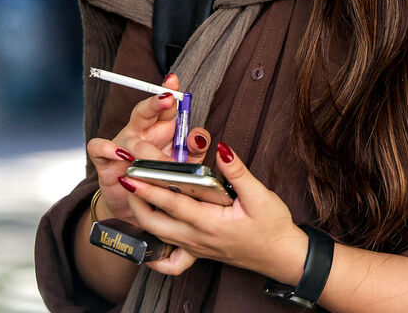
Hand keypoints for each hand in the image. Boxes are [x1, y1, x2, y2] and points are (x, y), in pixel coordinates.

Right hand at [86, 74, 212, 224]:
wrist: (137, 206)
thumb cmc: (161, 179)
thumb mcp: (184, 164)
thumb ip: (194, 149)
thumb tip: (198, 136)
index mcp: (161, 128)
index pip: (166, 107)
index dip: (170, 92)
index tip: (174, 80)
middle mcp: (140, 132)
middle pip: (145, 111)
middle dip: (156, 103)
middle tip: (168, 99)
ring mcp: (121, 144)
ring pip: (130, 137)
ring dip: (145, 149)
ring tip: (157, 160)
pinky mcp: (104, 160)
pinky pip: (99, 147)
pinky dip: (107, 149)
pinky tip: (120, 154)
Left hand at [123, 142, 307, 282]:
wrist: (281, 255)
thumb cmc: (273, 227)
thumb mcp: (260, 196)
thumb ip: (238, 172)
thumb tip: (221, 149)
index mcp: (210, 223)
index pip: (172, 204)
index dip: (149, 189)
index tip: (131, 175)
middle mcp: (197, 238)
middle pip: (155, 222)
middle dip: (136, 200)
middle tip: (125, 178)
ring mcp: (195, 247)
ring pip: (158, 235)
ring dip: (142, 215)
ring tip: (132, 193)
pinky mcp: (198, 252)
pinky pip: (171, 259)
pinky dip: (155, 253)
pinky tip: (149, 240)